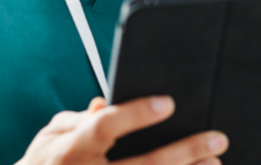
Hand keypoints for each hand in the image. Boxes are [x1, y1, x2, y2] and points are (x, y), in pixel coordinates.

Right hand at [16, 96, 228, 164]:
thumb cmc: (44, 164)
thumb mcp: (52, 135)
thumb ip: (80, 118)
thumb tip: (106, 104)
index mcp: (69, 150)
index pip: (105, 126)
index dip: (136, 114)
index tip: (168, 102)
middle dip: (183, 151)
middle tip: (216, 138)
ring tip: (214, 162)